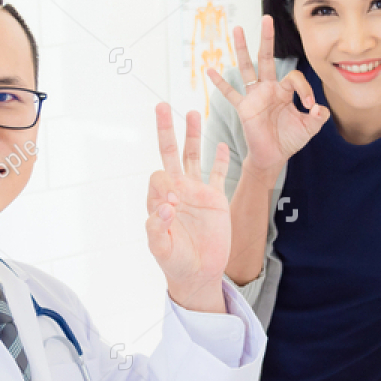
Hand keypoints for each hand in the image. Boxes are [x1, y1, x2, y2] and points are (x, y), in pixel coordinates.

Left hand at [146, 104, 230, 313]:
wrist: (199, 274)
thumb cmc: (175, 262)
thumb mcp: (161, 249)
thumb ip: (157, 228)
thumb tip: (167, 205)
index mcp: (161, 200)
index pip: (158, 178)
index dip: (164, 185)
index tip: (174, 205)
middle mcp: (177, 190)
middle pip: (170, 153)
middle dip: (165, 130)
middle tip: (161, 106)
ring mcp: (197, 192)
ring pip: (193, 156)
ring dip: (192, 135)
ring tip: (192, 112)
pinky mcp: (216, 199)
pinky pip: (217, 174)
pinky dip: (221, 160)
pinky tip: (222, 144)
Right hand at [207, 15, 328, 174]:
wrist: (273, 157)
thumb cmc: (289, 140)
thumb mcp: (309, 128)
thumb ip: (319, 117)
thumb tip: (321, 108)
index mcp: (284, 91)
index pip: (294, 78)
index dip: (305, 89)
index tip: (310, 106)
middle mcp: (268, 88)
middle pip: (266, 58)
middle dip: (267, 38)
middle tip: (267, 18)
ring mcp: (254, 96)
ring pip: (247, 68)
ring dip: (242, 48)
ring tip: (237, 28)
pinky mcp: (244, 108)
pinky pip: (230, 93)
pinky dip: (219, 83)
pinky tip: (209, 69)